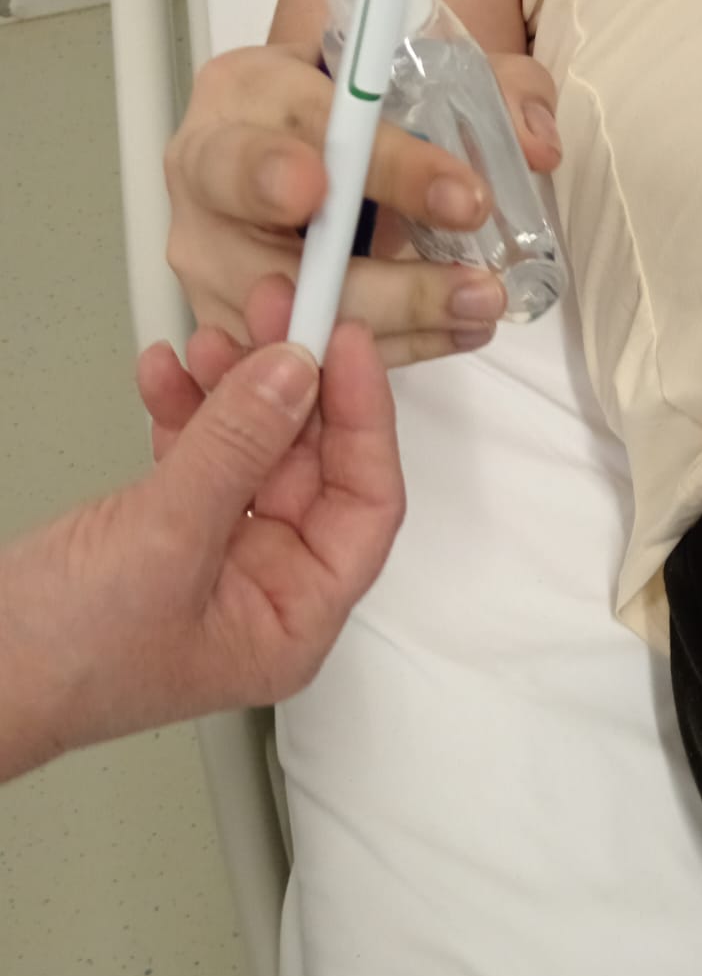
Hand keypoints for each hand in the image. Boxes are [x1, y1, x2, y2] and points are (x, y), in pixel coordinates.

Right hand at [1, 281, 405, 772]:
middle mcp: (267, 590)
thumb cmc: (59, 661)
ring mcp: (217, 559)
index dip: (364, 419)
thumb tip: (293, 376)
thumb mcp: (166, 539)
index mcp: (294, 619)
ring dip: (234, 389)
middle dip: (293, 386)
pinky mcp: (167, 531)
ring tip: (212, 338)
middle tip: (281, 314)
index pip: (367, 506)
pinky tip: (165, 374)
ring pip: (254, 451)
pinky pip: (199, 455)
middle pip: (313, 467)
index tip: (342, 345)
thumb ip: (236, 449)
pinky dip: (184, 410)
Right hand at [165, 44, 561, 365]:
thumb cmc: (353, 106)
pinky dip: (380, 352)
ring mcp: (207, 256)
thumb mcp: (422, 70)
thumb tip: (538, 146)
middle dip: (386, 282)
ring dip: (395, 327)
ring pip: (291, 316)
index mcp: (243, 93)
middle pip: (280, 247)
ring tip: (480, 315)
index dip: (391, 171)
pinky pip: (299, 350)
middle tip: (477, 288)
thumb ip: (491, 92)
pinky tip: (452, 334)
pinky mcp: (226, 315)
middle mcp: (204, 174)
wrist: (300, 136)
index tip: (469, 201)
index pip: (309, 130)